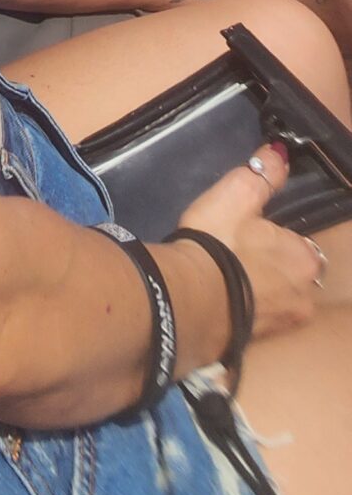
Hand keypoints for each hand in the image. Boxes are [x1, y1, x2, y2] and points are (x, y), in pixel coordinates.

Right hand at [175, 144, 323, 345]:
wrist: (188, 300)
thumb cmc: (218, 242)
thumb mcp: (238, 193)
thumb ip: (264, 173)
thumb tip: (280, 152)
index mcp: (306, 260)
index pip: (301, 245)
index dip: (278, 238)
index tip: (253, 233)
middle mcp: (304, 297)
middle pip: (292, 276)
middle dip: (271, 268)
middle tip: (239, 255)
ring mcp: (281, 325)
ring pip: (275, 300)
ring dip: (258, 290)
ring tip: (226, 277)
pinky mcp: (254, 342)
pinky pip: (254, 319)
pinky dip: (242, 308)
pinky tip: (220, 298)